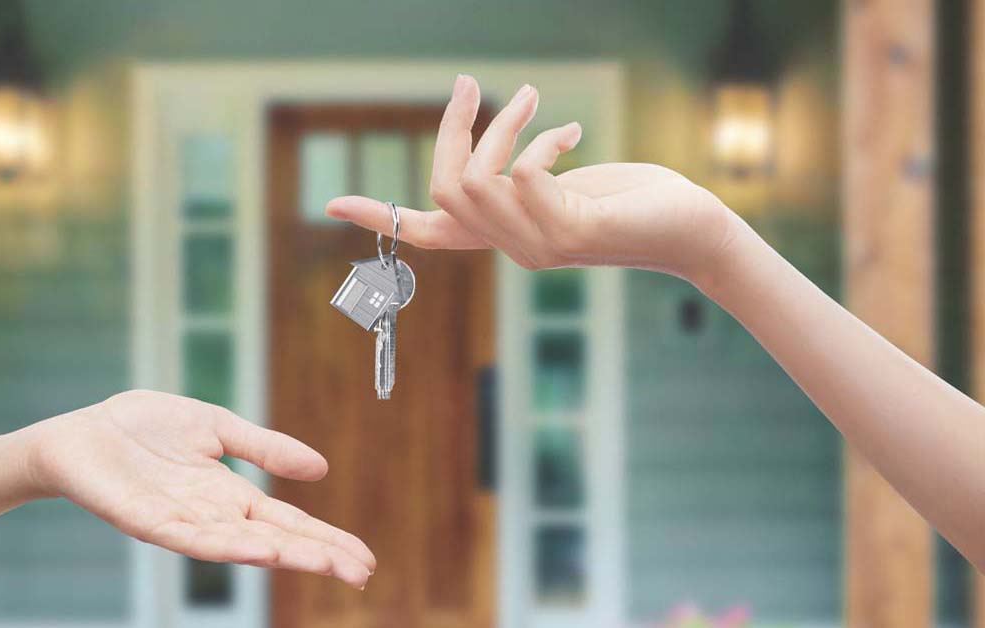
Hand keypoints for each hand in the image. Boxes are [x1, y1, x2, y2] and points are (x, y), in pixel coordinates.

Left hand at [24, 390, 374, 588]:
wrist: (81, 433)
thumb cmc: (143, 429)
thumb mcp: (217, 427)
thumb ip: (264, 448)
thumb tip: (320, 468)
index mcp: (230, 495)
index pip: (288, 522)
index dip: (325, 540)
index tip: (363, 558)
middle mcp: (212, 516)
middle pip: (274, 541)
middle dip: (317, 556)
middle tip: (361, 574)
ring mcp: (182, 523)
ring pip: (240, 547)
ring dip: (282, 556)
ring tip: (321, 563)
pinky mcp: (148, 522)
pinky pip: (192, 539)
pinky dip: (228, 546)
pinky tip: (258, 550)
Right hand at [325, 75, 746, 283]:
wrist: (690, 229)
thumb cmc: (631, 201)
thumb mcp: (563, 185)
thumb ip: (521, 178)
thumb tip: (493, 159)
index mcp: (503, 236)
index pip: (428, 234)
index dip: (379, 217)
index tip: (332, 206)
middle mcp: (511, 249)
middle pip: (443, 189)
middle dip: (452, 130)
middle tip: (469, 88)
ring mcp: (537, 246)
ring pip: (477, 181)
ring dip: (502, 127)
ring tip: (532, 99)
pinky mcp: (568, 232)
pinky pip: (521, 176)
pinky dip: (539, 142)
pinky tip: (571, 134)